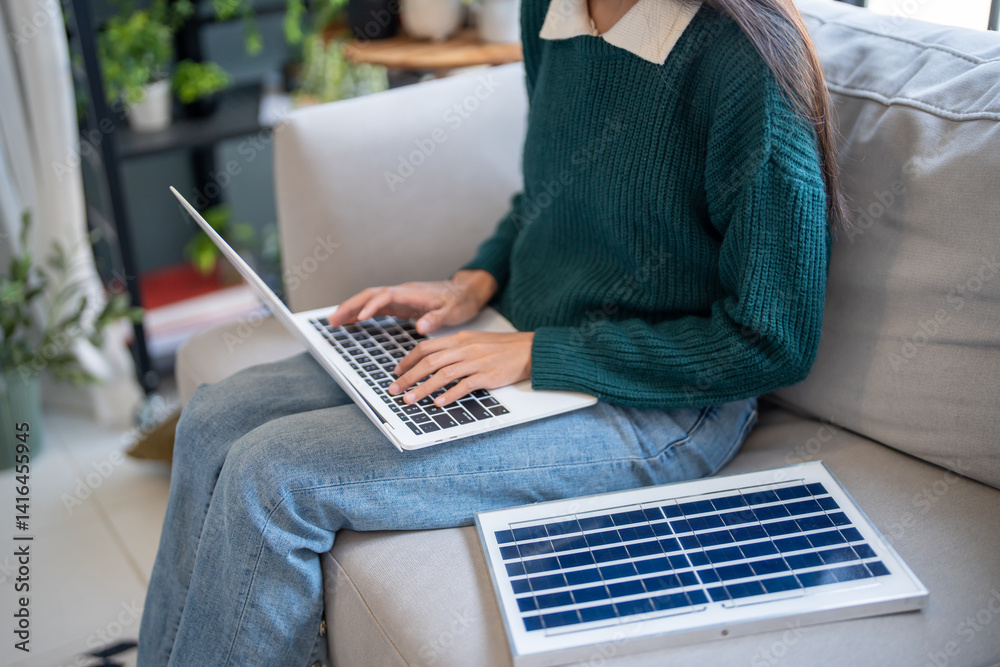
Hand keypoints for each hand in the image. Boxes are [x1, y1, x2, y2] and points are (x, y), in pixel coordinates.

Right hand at [326, 270, 496, 334]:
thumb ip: (436, 318)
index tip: (361, 317)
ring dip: (351, 309)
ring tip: (334, 321)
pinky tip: (351, 321)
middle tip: (333, 319)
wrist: (464, 292)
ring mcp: (399, 298)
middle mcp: (402, 293)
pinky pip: (376, 307)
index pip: (386, 296)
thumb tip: (421, 327)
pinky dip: (361, 313)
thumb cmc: (458, 301)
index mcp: (412, 293)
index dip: (372, 305)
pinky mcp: (399, 304)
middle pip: (370, 295)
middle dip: (351, 306)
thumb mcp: (452, 311)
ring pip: (369, 300)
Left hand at [388, 331, 533, 406]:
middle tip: (395, 389)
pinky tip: (438, 403)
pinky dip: (449, 395)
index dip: (408, 360)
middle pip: (429, 362)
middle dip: (408, 377)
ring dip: (422, 388)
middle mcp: (464, 349)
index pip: (426, 347)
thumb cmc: (502, 347)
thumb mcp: (474, 341)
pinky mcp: (487, 376)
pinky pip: (464, 385)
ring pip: (442, 374)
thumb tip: (433, 360)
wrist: (528, 349)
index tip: (396, 371)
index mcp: (459, 339)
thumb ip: (454, 349)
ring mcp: (475, 362)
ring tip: (409, 400)